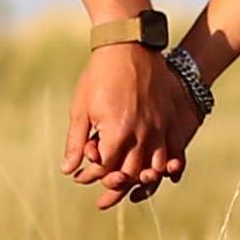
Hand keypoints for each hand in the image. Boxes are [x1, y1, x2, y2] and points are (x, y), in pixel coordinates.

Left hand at [67, 46, 198, 209]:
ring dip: (140, 178)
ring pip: (154, 167)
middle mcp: (142, 135)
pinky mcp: (168, 119)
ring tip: (129, 183)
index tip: (82, 177)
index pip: (106, 169)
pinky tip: (153, 168)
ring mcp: (159, 127)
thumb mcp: (81, 109)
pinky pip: (171, 151)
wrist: (130, 46)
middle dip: (114, 186)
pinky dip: (163, 165)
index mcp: (117, 133)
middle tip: (103, 193)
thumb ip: (76, 142)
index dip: (93, 176)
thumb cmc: (100, 76)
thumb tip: (68, 170)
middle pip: (130, 174)